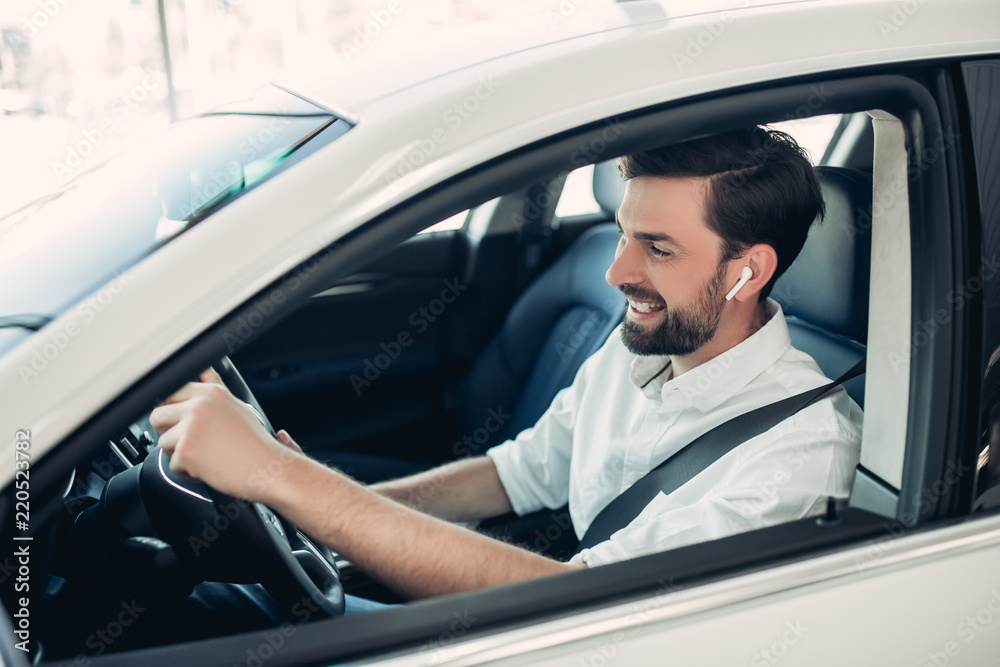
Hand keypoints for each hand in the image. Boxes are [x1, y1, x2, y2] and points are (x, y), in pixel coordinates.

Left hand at [149, 368, 301, 501]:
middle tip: (189, 441)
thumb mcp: (238, 405)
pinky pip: (172, 464)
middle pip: (158, 416)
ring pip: (163, 442)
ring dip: (178, 453)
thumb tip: (204, 370)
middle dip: (168, 431)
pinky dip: (187, 472)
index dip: (172, 409)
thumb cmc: (255, 442)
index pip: (172, 392)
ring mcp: (190, 428)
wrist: (267, 468)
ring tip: (204, 456)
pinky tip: (207, 468)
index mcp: (211, 392)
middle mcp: (199, 406)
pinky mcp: (186, 451)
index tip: (178, 420)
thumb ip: (215, 387)